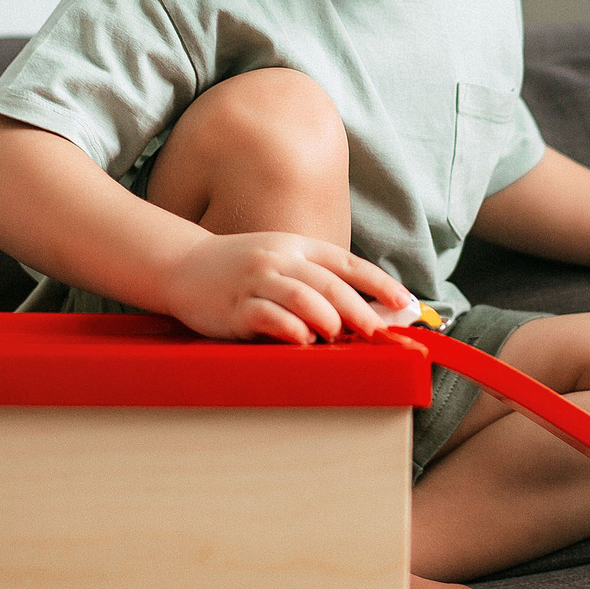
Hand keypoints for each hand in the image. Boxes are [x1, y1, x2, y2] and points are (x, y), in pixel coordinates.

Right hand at [160, 231, 414, 344]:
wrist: (184, 265)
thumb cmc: (243, 270)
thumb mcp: (284, 264)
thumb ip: (322, 283)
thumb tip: (373, 313)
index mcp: (299, 247)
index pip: (348, 264)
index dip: (379, 283)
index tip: (406, 303)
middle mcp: (281, 259)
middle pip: (329, 283)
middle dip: (359, 309)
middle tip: (378, 332)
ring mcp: (256, 281)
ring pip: (302, 296)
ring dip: (327, 318)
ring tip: (338, 336)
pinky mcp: (235, 306)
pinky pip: (268, 316)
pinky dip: (290, 329)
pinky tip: (302, 340)